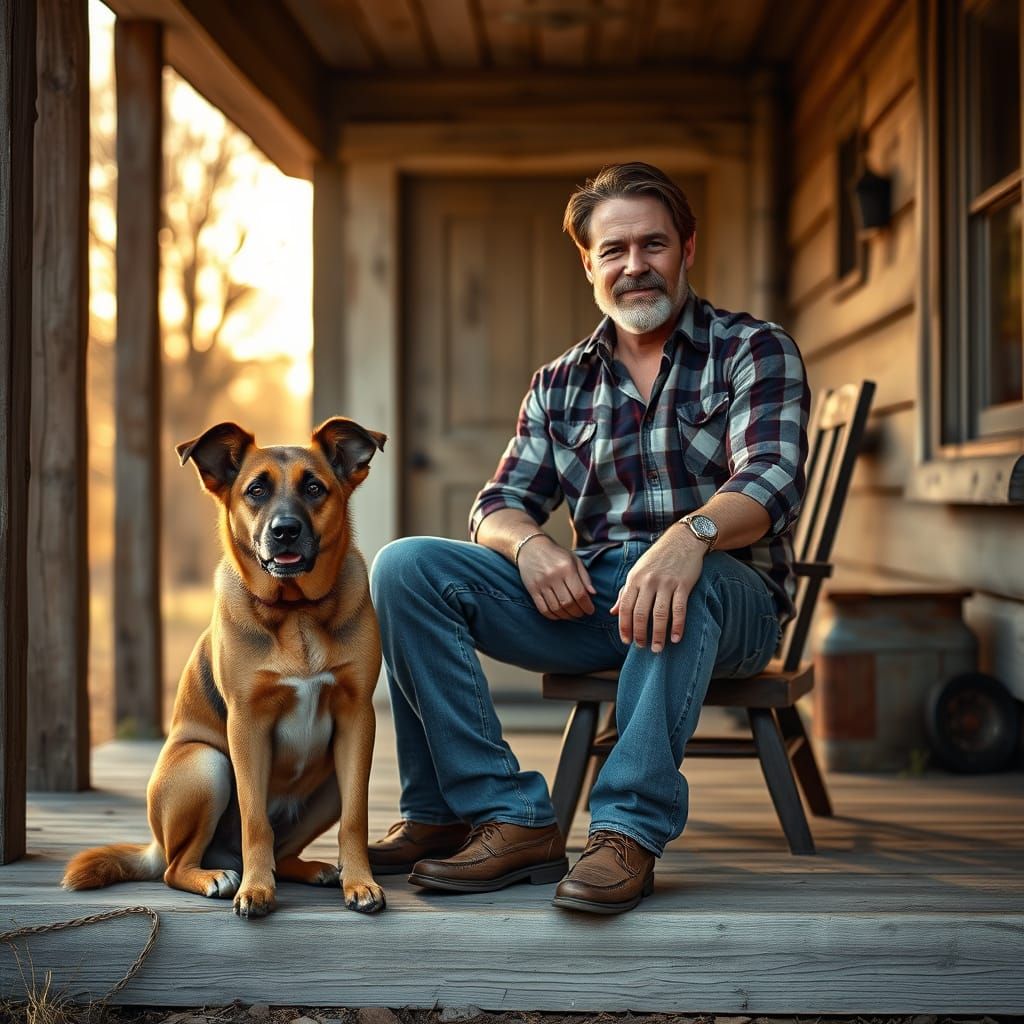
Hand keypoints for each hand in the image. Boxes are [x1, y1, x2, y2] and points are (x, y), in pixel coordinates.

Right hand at [517, 537, 596, 619]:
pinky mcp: (532, 589)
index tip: (590, 610)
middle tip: (582, 613)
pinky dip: (553, 616)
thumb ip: (584, 577)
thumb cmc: (556, 554)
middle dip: (578, 612)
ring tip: (571, 614)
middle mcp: (553, 576)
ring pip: (556, 608)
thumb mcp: (574, 560)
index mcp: (566, 568)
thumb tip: (593, 594)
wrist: (531, 547)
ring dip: (566, 616)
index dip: (587, 606)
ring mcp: (541, 584)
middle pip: (568, 603)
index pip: (579, 593)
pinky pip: (543, 609)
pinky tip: (559, 614)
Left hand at [610, 526, 704, 651]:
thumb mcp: (637, 571)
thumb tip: (612, 612)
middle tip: (641, 647)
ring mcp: (666, 583)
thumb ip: (625, 592)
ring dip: (658, 635)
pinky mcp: (683, 584)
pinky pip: (679, 609)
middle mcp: (648, 581)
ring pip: (659, 614)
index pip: (625, 607)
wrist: (682, 540)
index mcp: (634, 579)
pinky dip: (677, 626)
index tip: (626, 641)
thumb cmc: (657, 558)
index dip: (624, 626)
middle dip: (640, 634)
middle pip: (640, 614)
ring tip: (657, 648)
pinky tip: (676, 638)